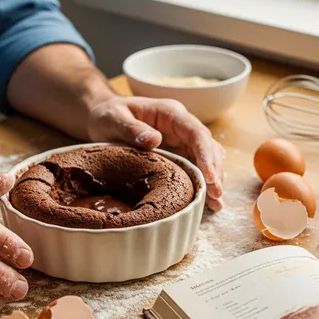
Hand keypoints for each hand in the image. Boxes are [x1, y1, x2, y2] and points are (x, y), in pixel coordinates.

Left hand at [87, 96, 224, 209]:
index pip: (196, 132)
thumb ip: (132, 129)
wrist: (102, 118)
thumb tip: (154, 140)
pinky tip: (208, 203)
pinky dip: (201, 184)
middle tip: (216, 195)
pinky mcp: (177, 155)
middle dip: (214, 171)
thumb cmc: (108, 116)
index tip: (209, 176)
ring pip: (206, 159)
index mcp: (170, 113)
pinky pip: (194, 168)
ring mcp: (180, 141)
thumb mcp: (114, 119)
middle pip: (207, 147)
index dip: (206, 153)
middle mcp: (180, 127)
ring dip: (212, 180)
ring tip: (216, 204)